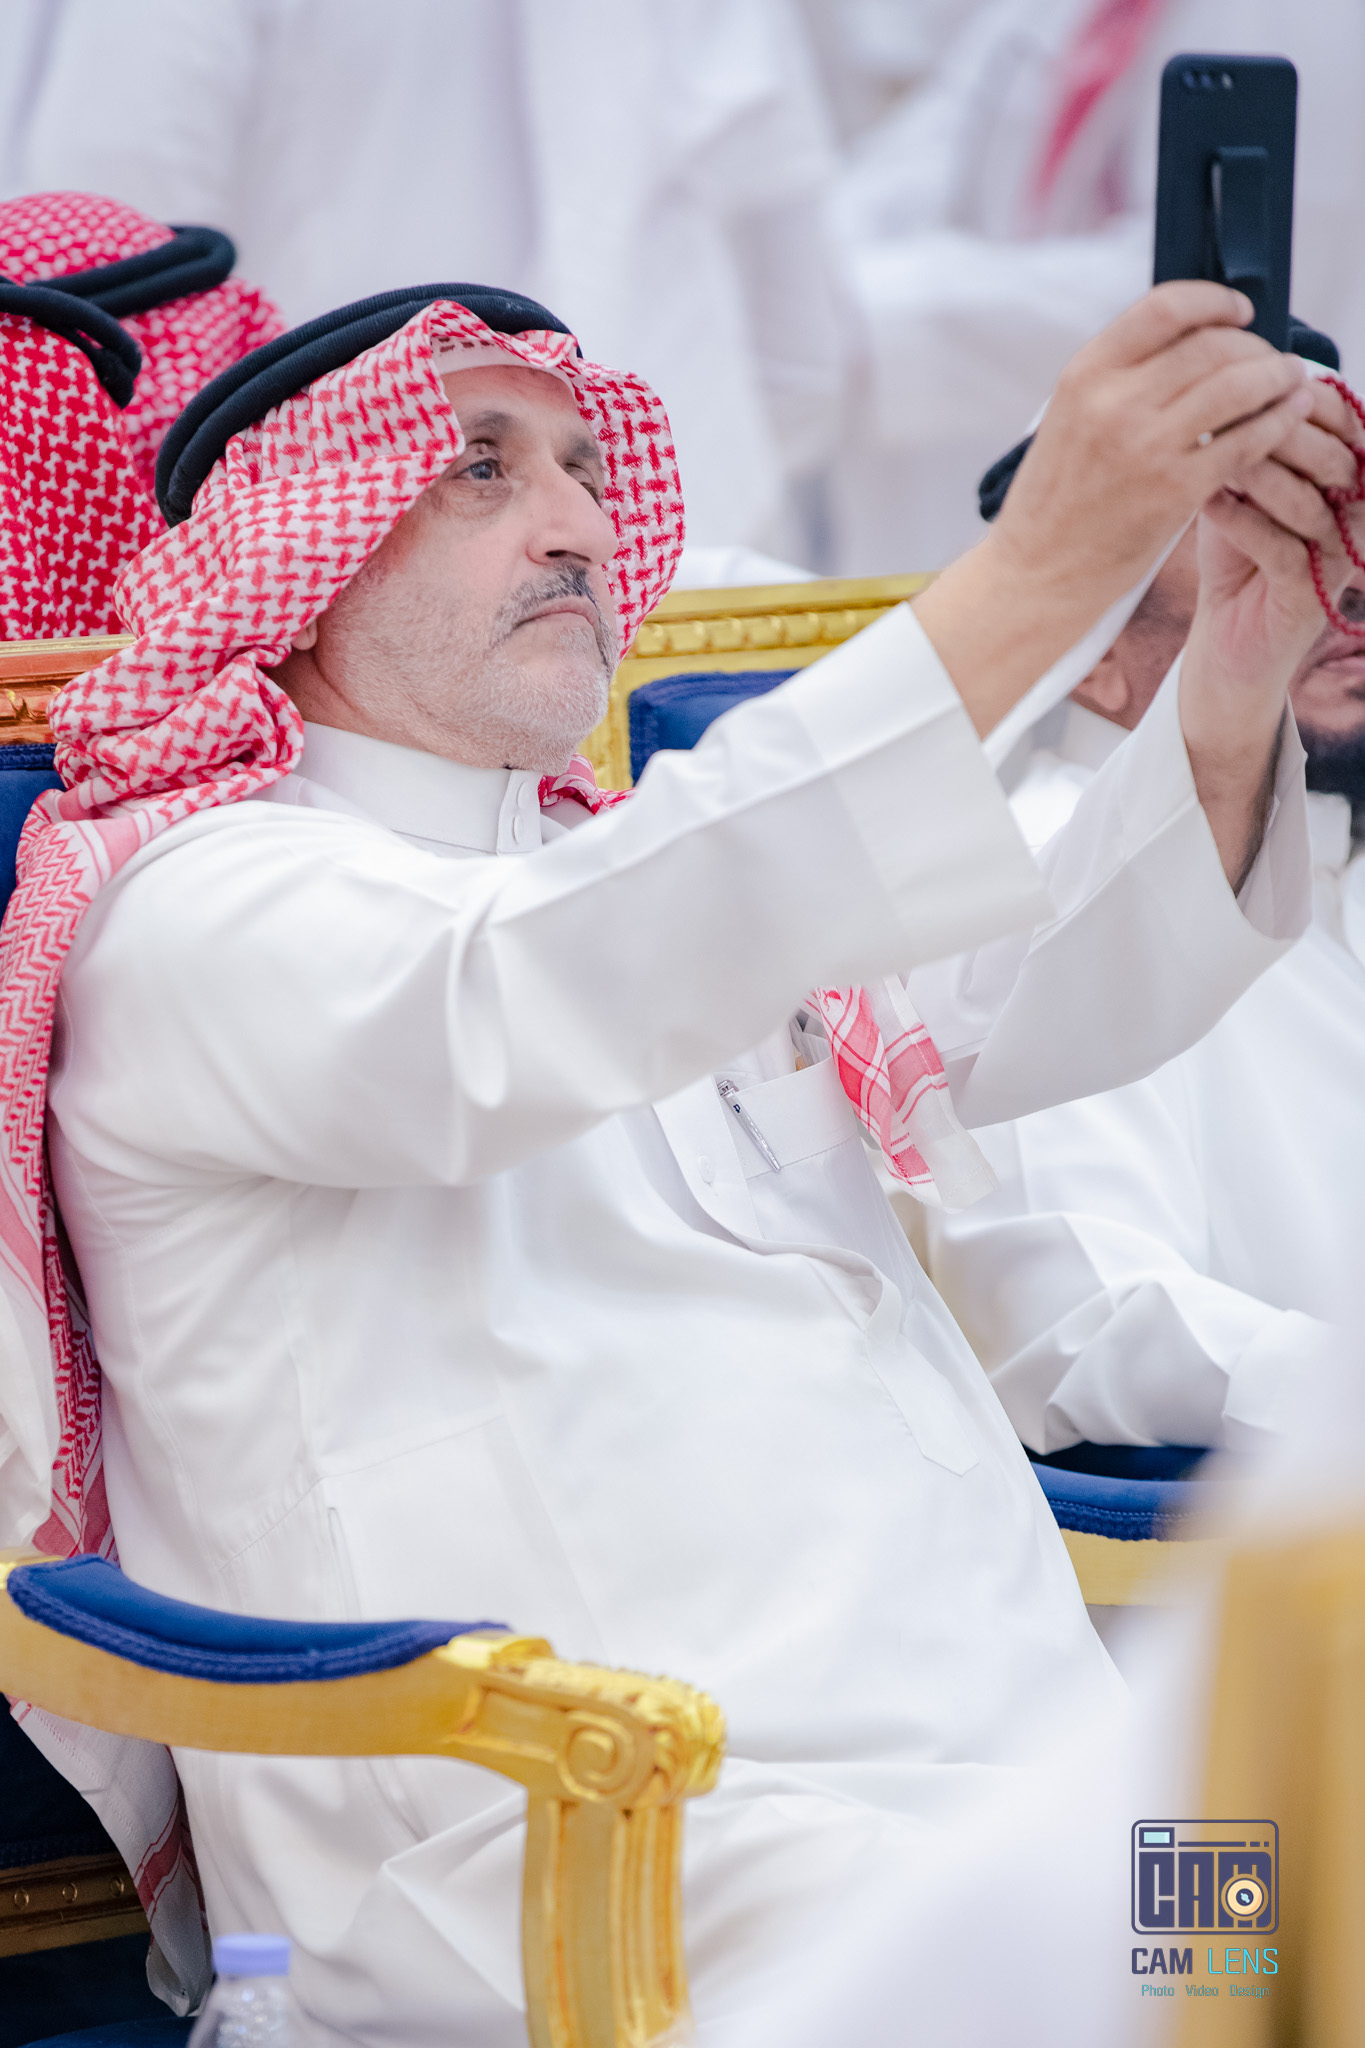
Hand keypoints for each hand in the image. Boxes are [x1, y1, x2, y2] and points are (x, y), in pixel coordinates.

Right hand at [991, 281, 1312, 608]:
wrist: (1039, 570)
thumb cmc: (1057, 497)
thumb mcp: (1069, 416)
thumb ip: (1121, 377)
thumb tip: (1193, 341)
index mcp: (1085, 375)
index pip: (1166, 307)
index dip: (1215, 301)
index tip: (1240, 312)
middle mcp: (1115, 403)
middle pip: (1212, 346)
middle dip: (1256, 346)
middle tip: (1273, 357)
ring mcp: (1147, 446)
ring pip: (1238, 387)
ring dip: (1277, 378)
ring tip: (1291, 381)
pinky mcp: (1176, 489)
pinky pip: (1245, 441)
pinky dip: (1276, 424)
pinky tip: (1287, 419)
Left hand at [1180, 376, 1364, 888]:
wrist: (1224, 647)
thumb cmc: (1234, 564)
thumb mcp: (1242, 490)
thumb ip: (1245, 441)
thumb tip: (1225, 381)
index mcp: (1346, 482)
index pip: (1344, 423)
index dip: (1303, 398)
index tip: (1251, 382)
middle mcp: (1354, 518)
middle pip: (1335, 456)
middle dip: (1281, 431)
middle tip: (1230, 413)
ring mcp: (1338, 560)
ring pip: (1311, 500)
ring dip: (1260, 474)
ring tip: (1216, 456)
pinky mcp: (1311, 598)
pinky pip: (1282, 548)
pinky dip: (1243, 522)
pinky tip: (1210, 505)